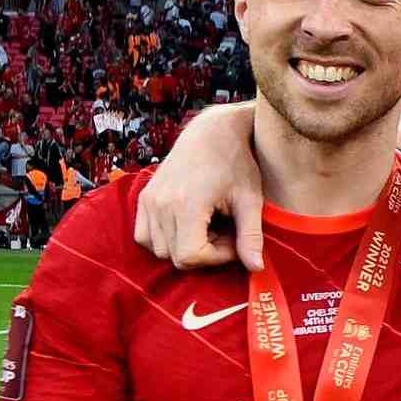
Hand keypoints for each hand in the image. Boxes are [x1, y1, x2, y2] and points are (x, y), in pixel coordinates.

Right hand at [133, 100, 264, 270]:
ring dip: (185, 247)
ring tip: (209, 227)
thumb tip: (256, 268)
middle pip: (175, 257)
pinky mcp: (143, 198)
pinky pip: (145, 236)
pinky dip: (165, 240)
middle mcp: (160, 203)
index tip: (235, 241)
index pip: (191, 256)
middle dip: (204, 253)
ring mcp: (148, 200)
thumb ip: (251, 236)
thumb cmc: (236, 163)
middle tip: (225, 232)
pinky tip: (189, 225)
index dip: (216, 257)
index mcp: (186, 204)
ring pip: (159, 250)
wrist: (212, 131)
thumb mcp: (250, 199)